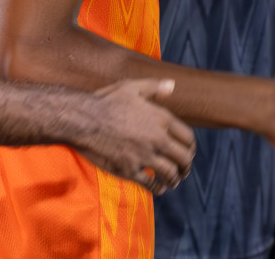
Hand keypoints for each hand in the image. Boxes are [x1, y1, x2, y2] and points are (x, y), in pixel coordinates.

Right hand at [77, 79, 196, 194]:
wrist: (83, 120)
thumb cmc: (106, 101)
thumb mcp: (132, 87)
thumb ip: (155, 87)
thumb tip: (172, 85)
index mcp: (161, 118)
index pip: (188, 138)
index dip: (190, 148)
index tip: (188, 152)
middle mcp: (158, 138)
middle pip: (184, 158)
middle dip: (185, 166)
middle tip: (183, 171)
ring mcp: (145, 156)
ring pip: (170, 174)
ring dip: (174, 179)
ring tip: (172, 182)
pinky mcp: (130, 170)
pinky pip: (150, 184)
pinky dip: (157, 188)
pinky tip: (157, 189)